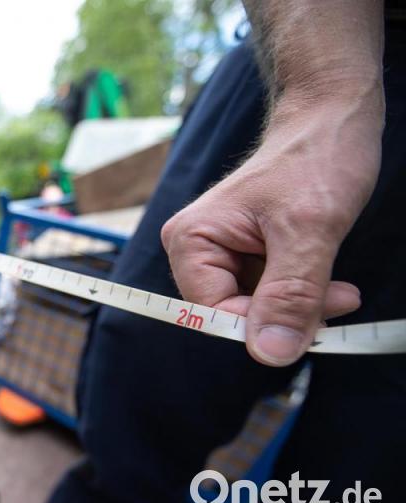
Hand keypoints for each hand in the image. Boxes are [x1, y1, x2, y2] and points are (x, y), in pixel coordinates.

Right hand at [161, 90, 383, 365]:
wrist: (333, 118)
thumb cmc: (316, 158)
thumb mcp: (310, 231)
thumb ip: (289, 295)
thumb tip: (269, 354)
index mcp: (191, 240)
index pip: (213, 312)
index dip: (264, 324)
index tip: (319, 317)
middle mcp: (196, 249)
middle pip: (234, 314)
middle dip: (289, 315)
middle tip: (340, 297)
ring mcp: (221, 253)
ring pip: (257, 309)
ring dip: (302, 306)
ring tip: (340, 287)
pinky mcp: (247, 255)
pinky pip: (269, 294)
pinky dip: (303, 295)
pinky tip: (329, 280)